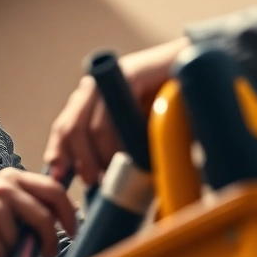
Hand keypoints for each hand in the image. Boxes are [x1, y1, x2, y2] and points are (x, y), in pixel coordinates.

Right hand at [0, 167, 77, 256]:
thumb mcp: (5, 209)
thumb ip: (31, 206)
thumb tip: (69, 214)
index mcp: (12, 178)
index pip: (54, 189)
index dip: (69, 212)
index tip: (73, 231)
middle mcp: (2, 186)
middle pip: (45, 215)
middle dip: (50, 240)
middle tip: (47, 254)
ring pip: (23, 239)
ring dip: (11, 253)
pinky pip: (4, 253)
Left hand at [43, 36, 190, 185]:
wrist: (199, 77)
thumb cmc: (169, 110)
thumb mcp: (135, 134)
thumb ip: (116, 149)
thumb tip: (99, 180)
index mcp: (91, 102)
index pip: (63, 128)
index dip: (57, 153)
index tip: (58, 177)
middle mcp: (95, 89)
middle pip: (70, 128)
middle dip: (79, 161)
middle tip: (93, 181)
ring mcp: (110, 80)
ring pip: (90, 127)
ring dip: (101, 157)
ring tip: (114, 173)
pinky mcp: (129, 75)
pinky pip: (114, 114)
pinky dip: (118, 141)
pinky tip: (128, 155)